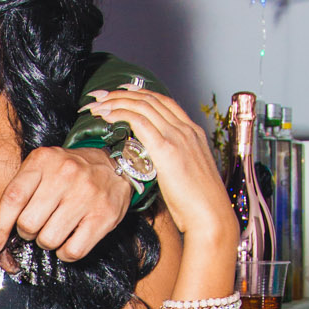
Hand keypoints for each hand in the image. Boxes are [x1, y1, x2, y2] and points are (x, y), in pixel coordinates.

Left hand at [0, 147, 130, 265]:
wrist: (114, 166)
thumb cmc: (69, 173)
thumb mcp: (40, 171)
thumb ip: (15, 194)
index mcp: (43, 161)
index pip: (13, 198)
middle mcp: (65, 174)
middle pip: (29, 223)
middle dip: (27, 232)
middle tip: (36, 225)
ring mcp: (86, 195)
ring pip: (49, 240)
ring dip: (46, 242)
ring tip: (55, 229)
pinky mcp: (103, 215)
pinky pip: (73, 250)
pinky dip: (65, 253)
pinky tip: (68, 240)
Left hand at [84, 89, 237, 251]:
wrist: (211, 215)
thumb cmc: (198, 204)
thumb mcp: (186, 174)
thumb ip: (170, 162)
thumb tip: (151, 163)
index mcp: (193, 133)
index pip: (163, 102)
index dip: (139, 94)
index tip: (121, 92)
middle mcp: (186, 129)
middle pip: (150, 99)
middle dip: (121, 93)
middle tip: (100, 95)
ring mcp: (177, 136)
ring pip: (142, 105)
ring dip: (115, 101)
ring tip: (97, 104)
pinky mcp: (166, 149)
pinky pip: (139, 121)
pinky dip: (120, 113)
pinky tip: (106, 116)